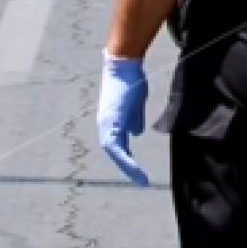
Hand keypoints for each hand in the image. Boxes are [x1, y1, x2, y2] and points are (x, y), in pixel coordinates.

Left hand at [97, 53, 150, 185]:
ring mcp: (107, 124)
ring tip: (140, 179)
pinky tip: (134, 167)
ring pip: (114, 152)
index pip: (117, 146)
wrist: (124, 66)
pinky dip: (125, 158)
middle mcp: (105, 125)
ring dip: (127, 167)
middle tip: (141, 181)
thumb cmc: (130, 81)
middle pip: (114, 153)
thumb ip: (134, 121)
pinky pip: (117, 146)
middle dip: (127, 168)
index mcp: (111, 122)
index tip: (138, 171)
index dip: (127, 159)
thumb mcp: (134, 105)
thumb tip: (135, 135)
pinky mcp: (111, 121)